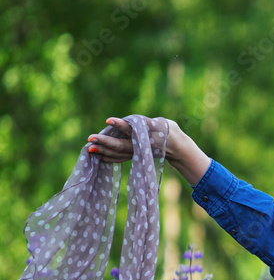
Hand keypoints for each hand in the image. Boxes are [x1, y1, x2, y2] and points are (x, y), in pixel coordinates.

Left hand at [88, 116, 210, 184]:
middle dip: (106, 142)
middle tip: (91, 138)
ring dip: (104, 151)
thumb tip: (129, 123)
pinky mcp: (136, 156)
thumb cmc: (168, 130)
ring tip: (90, 148)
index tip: (108, 120)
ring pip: (120, 153)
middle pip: (122, 145)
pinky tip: (98, 156)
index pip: (133, 129)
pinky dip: (110, 158)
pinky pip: (121, 158)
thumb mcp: (162, 123)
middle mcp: (142, 146)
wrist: (177, 147)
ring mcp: (139, 152)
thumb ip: (145, 124)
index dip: (121, 125)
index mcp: (149, 135)